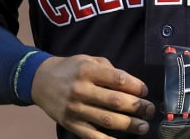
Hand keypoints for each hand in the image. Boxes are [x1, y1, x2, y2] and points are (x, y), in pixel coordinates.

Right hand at [31, 54, 155, 138]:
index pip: (118, 79)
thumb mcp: (88, 60)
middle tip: (150, 110)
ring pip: (107, 120)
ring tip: (143, 126)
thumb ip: (108, 69)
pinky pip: (93, 136)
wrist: (39, 81)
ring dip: (129, 125)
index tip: (145, 90)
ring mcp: (75, 109)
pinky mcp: (71, 124)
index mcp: (87, 70)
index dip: (136, 86)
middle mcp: (81, 90)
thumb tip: (131, 84)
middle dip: (137, 107)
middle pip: (115, 101)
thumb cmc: (70, 69)